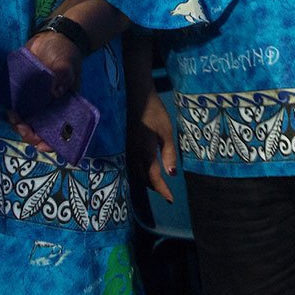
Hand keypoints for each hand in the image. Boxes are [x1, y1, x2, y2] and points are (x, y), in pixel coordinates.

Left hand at [7, 31, 81, 153]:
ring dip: (18, 123)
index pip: (60, 131)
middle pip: (39, 130)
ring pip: (26, 121)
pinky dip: (11, 110)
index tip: (40, 144)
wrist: (53, 38)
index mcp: (64, 106)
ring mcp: (36, 101)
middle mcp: (50, 107)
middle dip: (29, 133)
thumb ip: (63, 76)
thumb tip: (55, 92)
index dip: (51, 142)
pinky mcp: (23, 91)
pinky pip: (16, 106)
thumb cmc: (66, 54)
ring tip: (12, 114)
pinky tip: (7, 106)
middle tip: (20, 124)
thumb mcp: (67, 64)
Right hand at [129, 86, 180, 201]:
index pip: (154, 178)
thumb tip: (172, 175)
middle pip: (143, 178)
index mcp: (145, 152)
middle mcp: (133, 154)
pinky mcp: (123, 144)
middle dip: (154, 187)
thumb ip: (168, 154)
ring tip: (156, 183)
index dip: (162, 190)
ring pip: (134, 172)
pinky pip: (129, 164)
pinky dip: (138, 172)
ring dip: (145, 180)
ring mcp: (126, 149)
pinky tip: (143, 169)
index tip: (171, 199)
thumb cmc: (154, 112)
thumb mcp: (166, 131)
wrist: (135, 95)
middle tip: (165, 192)